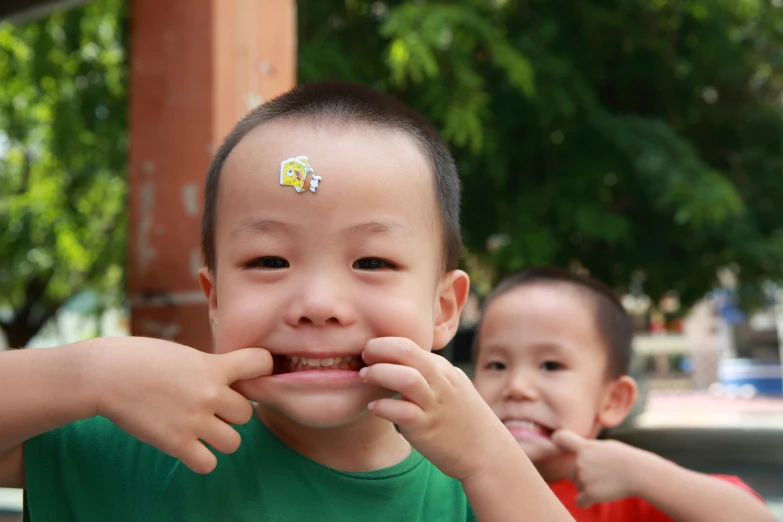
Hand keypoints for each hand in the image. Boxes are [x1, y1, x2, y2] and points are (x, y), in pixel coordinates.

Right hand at [88, 338, 272, 473]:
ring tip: (199, 429)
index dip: (260, 370)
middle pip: (247, 413)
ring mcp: (195, 420)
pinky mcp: (176, 443)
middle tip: (209, 409)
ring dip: (219, 438)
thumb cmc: (141, 358)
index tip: (247, 376)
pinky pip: (208, 463)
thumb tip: (229, 381)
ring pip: (233, 442)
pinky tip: (188, 446)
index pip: (261, 363)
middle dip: (230, 413)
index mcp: (214, 365)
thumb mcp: (184, 354)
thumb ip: (210, 367)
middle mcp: (210, 393)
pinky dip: (201, 459)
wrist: (106, 374)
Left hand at [360, 337, 516, 481]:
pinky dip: (383, 406)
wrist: (486, 452)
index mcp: (443, 369)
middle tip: (364, 357)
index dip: (384, 343)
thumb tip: (400, 361)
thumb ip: (428, 373)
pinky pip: (402, 411)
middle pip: (407, 351)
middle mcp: (440, 382)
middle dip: (379, 349)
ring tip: (364, 377)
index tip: (370, 352)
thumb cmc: (462, 418)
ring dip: (379, 373)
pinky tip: (373, 406)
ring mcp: (434, 405)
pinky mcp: (427, 428)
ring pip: (405, 378)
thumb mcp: (451, 385)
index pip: (409, 343)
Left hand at [552, 429, 649, 507]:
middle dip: (580, 475)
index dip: (556, 441)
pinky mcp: (590, 493)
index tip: (557, 443)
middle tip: (599, 474)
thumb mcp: (606, 446)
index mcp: (585, 447)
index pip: (560, 438)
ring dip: (588, 487)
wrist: (641, 473)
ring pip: (578, 486)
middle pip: (569, 471)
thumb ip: (588, 449)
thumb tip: (577, 450)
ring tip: (606, 482)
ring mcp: (584, 477)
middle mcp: (581, 461)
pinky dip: (588, 501)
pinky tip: (600, 495)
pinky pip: (580, 501)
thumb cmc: (626, 459)